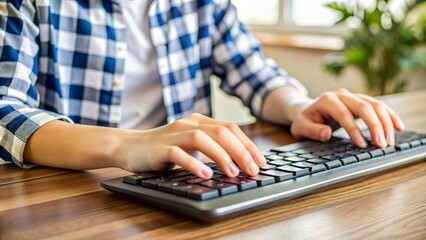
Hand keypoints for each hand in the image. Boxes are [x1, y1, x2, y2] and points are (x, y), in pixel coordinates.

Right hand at [119, 113, 265, 178]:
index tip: (260, 162)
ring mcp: (174, 134)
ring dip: (221, 156)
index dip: (248, 144)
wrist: (130, 146)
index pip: (230, 128)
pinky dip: (193, 163)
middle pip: (221, 132)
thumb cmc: (164, 148)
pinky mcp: (160, 148)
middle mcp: (189, 123)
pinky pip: (178, 153)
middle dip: (241, 151)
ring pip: (202, 138)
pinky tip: (204, 174)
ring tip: (233, 173)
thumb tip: (240, 162)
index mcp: (199, 121)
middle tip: (252, 170)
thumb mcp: (191, 145)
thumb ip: (212, 148)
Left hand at [290, 88, 404, 147]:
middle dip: (375, 126)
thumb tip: (326, 133)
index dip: (354, 129)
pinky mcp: (362, 101)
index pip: (343, 113)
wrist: (307, 110)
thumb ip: (312, 131)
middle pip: (363, 106)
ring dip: (386, 123)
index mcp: (326, 100)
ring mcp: (353, 96)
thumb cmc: (304, 120)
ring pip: (375, 105)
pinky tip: (398, 127)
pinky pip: (379, 106)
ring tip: (390, 141)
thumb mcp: (300, 127)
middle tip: (382, 145)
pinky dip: (390, 116)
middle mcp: (342, 95)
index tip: (362, 144)